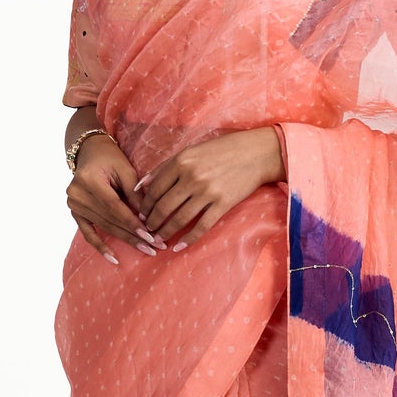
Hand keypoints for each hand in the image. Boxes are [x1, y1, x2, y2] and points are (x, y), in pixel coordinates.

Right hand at [66, 133, 157, 264]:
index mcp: (89, 181)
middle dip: (133, 236)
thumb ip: (135, 194)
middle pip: (110, 220)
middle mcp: (77, 194)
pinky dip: (100, 246)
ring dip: (125, 240)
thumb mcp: (126, 170)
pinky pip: (87, 233)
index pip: (114, 207)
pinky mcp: (75, 212)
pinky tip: (113, 259)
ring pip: (104, 227)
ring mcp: (73, 204)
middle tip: (154, 248)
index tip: (151, 236)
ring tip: (145, 250)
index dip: (132, 223)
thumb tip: (147, 220)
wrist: (90, 152)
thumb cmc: (111, 158)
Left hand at [134, 127, 284, 250]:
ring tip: (159, 238)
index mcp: (181, 162)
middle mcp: (192, 177)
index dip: (146, 205)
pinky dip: (188, 239)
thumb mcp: (191, 151)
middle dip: (152, 221)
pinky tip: (178, 246)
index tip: (142, 214)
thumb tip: (141, 185)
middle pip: (164, 206)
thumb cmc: (221, 150)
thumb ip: (165, 167)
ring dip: (166, 231)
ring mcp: (208, 192)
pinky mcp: (222, 204)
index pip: (155, 188)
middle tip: (147, 230)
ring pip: (180, 219)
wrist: (256, 154)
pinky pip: (202, 226)